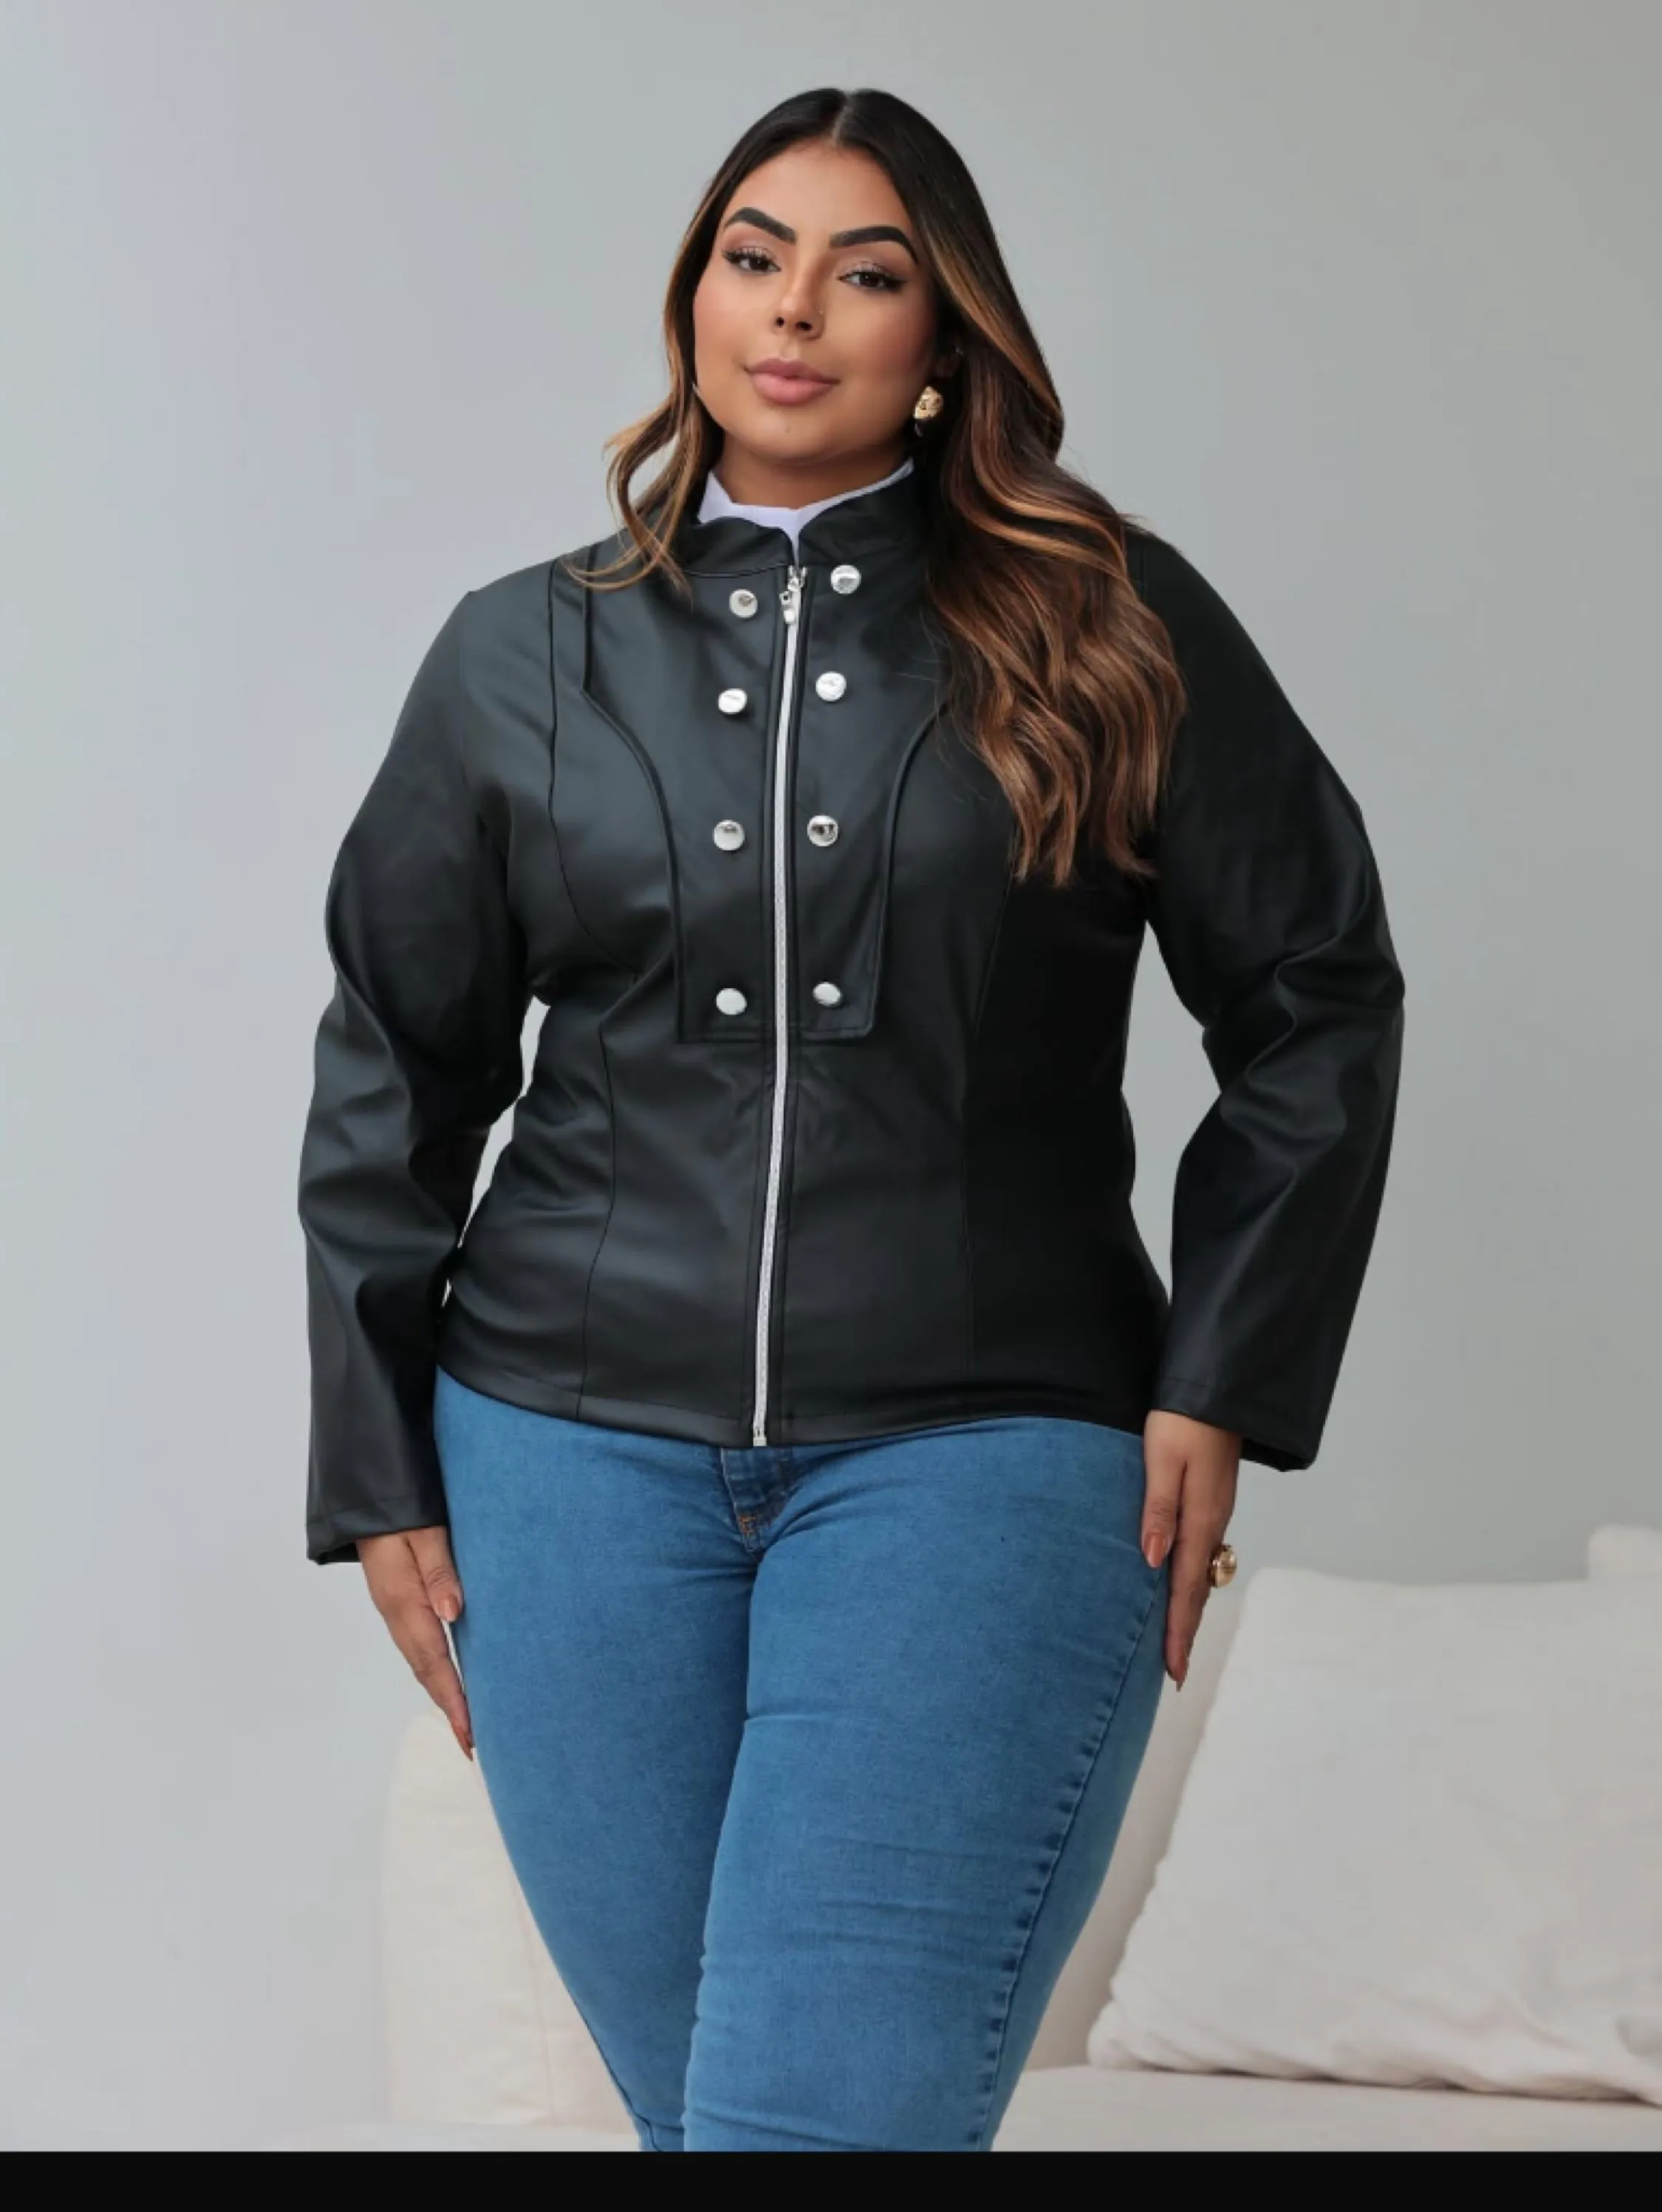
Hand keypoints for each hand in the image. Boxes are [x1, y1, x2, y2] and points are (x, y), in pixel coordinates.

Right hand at [358, 1525, 472, 1757]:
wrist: (365, 1494)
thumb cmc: (401, 1507)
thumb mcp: (425, 1532)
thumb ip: (439, 1571)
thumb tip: (454, 1614)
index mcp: (403, 1599)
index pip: (434, 1659)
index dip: (453, 1698)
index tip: (470, 1731)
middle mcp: (395, 1611)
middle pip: (424, 1669)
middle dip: (448, 1706)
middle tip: (471, 1742)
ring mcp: (392, 1607)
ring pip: (419, 1659)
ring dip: (441, 1690)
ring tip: (464, 1719)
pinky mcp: (396, 1599)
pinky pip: (416, 1643)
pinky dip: (433, 1667)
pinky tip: (446, 1674)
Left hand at [1140, 1411, 1240, 1688]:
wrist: (1217, 1389)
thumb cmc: (1182, 1420)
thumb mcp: (1162, 1460)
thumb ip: (1157, 1509)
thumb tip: (1152, 1561)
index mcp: (1199, 1518)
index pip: (1186, 1587)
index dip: (1178, 1630)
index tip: (1173, 1669)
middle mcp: (1212, 1522)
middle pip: (1197, 1588)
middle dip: (1186, 1630)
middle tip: (1175, 1671)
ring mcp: (1215, 1511)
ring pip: (1201, 1571)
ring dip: (1188, 1607)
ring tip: (1175, 1639)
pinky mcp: (1212, 1499)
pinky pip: (1202, 1551)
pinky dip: (1191, 1579)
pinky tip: (1179, 1583)